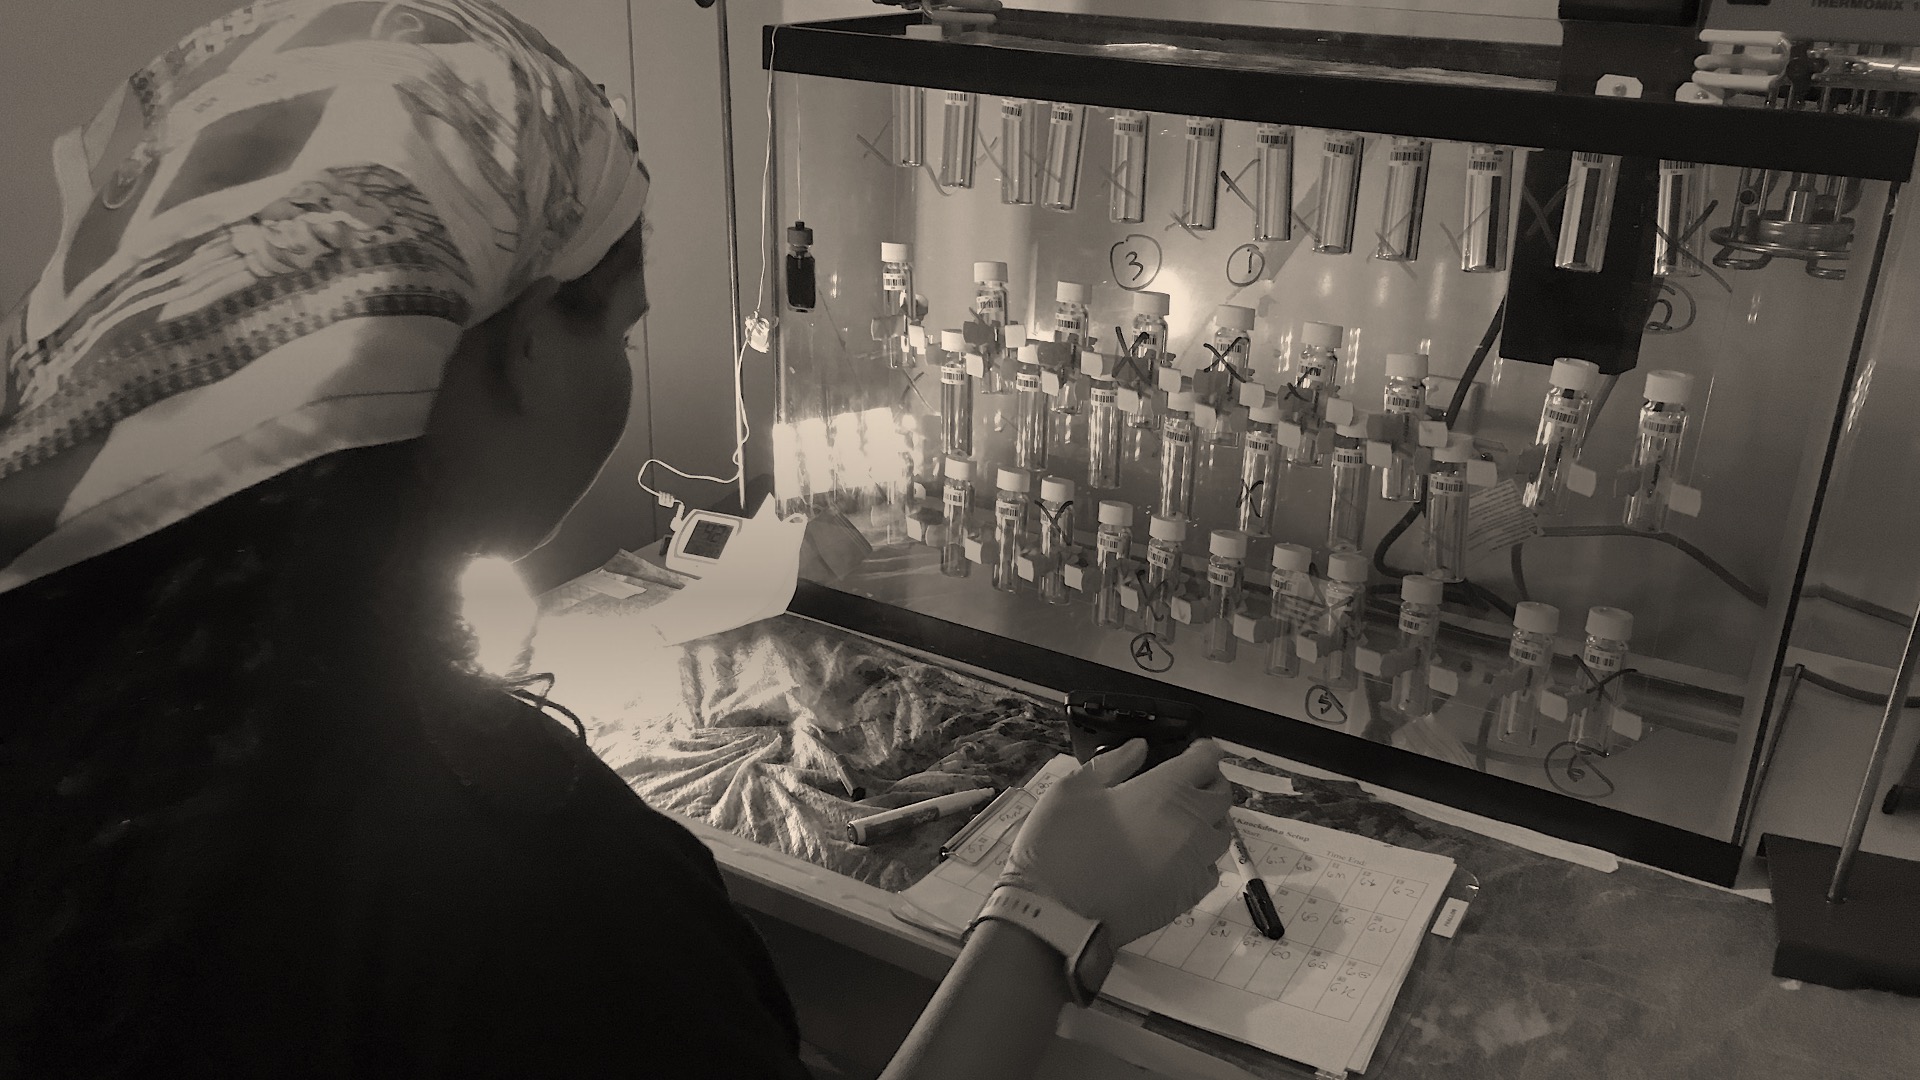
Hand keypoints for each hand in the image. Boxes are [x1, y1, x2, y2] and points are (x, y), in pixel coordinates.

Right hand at [996, 738, 1232, 944]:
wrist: (1059, 914)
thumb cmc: (1061, 845)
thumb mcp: (1074, 790)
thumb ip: (1113, 764)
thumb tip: (1139, 748)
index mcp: (1166, 790)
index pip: (1207, 759)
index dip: (1201, 751)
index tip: (1190, 752)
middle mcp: (1192, 823)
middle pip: (1223, 795)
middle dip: (1210, 783)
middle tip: (1185, 784)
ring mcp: (1195, 862)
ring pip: (1221, 834)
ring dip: (1208, 821)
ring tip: (1180, 821)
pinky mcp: (1189, 895)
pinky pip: (1209, 869)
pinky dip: (1200, 858)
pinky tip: (1175, 858)